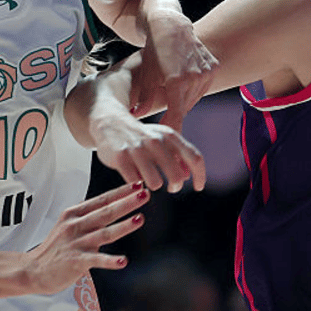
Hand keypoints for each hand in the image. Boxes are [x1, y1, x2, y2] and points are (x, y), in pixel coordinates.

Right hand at [23, 183, 150, 294]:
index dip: (121, 192)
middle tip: (145, 194)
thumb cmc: (57, 248)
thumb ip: (89, 216)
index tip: (139, 184)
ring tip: (140, 219)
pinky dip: (110, 260)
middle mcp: (75, 225)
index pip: (102, 200)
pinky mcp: (75, 261)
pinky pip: (95, 260)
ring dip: (123, 226)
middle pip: (105, 212)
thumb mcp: (69, 225)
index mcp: (74, 214)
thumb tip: (114, 205)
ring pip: (104, 233)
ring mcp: (75, 243)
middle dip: (126, 202)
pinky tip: (123, 261)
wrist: (32, 270)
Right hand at [91, 107, 206, 191]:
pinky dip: (135, 183)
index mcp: (170, 136)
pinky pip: (135, 182)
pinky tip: (131, 174)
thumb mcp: (162, 140)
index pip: (195, 158)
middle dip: (175, 186)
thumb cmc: (141, 136)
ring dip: (153, 184)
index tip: (198, 187)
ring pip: (155, 183)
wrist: (110, 122)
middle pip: (176, 176)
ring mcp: (137, 149)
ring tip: (147, 177)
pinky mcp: (120, 158)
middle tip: (171, 188)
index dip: (200, 176)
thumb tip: (187, 177)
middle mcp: (156, 141)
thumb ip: (178, 156)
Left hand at [133, 9, 218, 131]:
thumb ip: (144, 99)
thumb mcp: (146, 75)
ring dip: (183, 100)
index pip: (177, 114)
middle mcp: (194, 77)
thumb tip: (137, 116)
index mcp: (177, 80)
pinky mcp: (213, 67)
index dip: (172, 127)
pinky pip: (202, 87)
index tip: (167, 137)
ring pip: (194, 97)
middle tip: (164, 117)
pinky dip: (193, 89)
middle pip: (185, 107)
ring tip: (172, 92)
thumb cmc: (154, 50)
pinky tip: (183, 82)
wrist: (170, 25)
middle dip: (174, 112)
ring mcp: (206, 71)